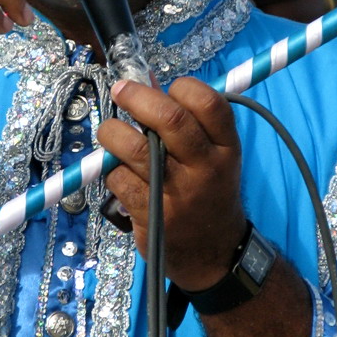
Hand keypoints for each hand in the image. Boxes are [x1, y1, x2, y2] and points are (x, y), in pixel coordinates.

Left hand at [96, 76, 246, 290]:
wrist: (213, 254)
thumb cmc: (209, 194)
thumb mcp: (214, 158)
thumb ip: (188, 122)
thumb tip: (145, 82)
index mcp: (227, 149)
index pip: (209, 104)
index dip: (182, 88)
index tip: (166, 89)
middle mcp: (206, 169)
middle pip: (170, 120)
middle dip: (138, 97)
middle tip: (121, 90)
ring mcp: (178, 194)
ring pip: (136, 148)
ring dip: (113, 132)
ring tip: (110, 131)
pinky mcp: (151, 214)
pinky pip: (119, 178)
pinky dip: (111, 169)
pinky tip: (118, 170)